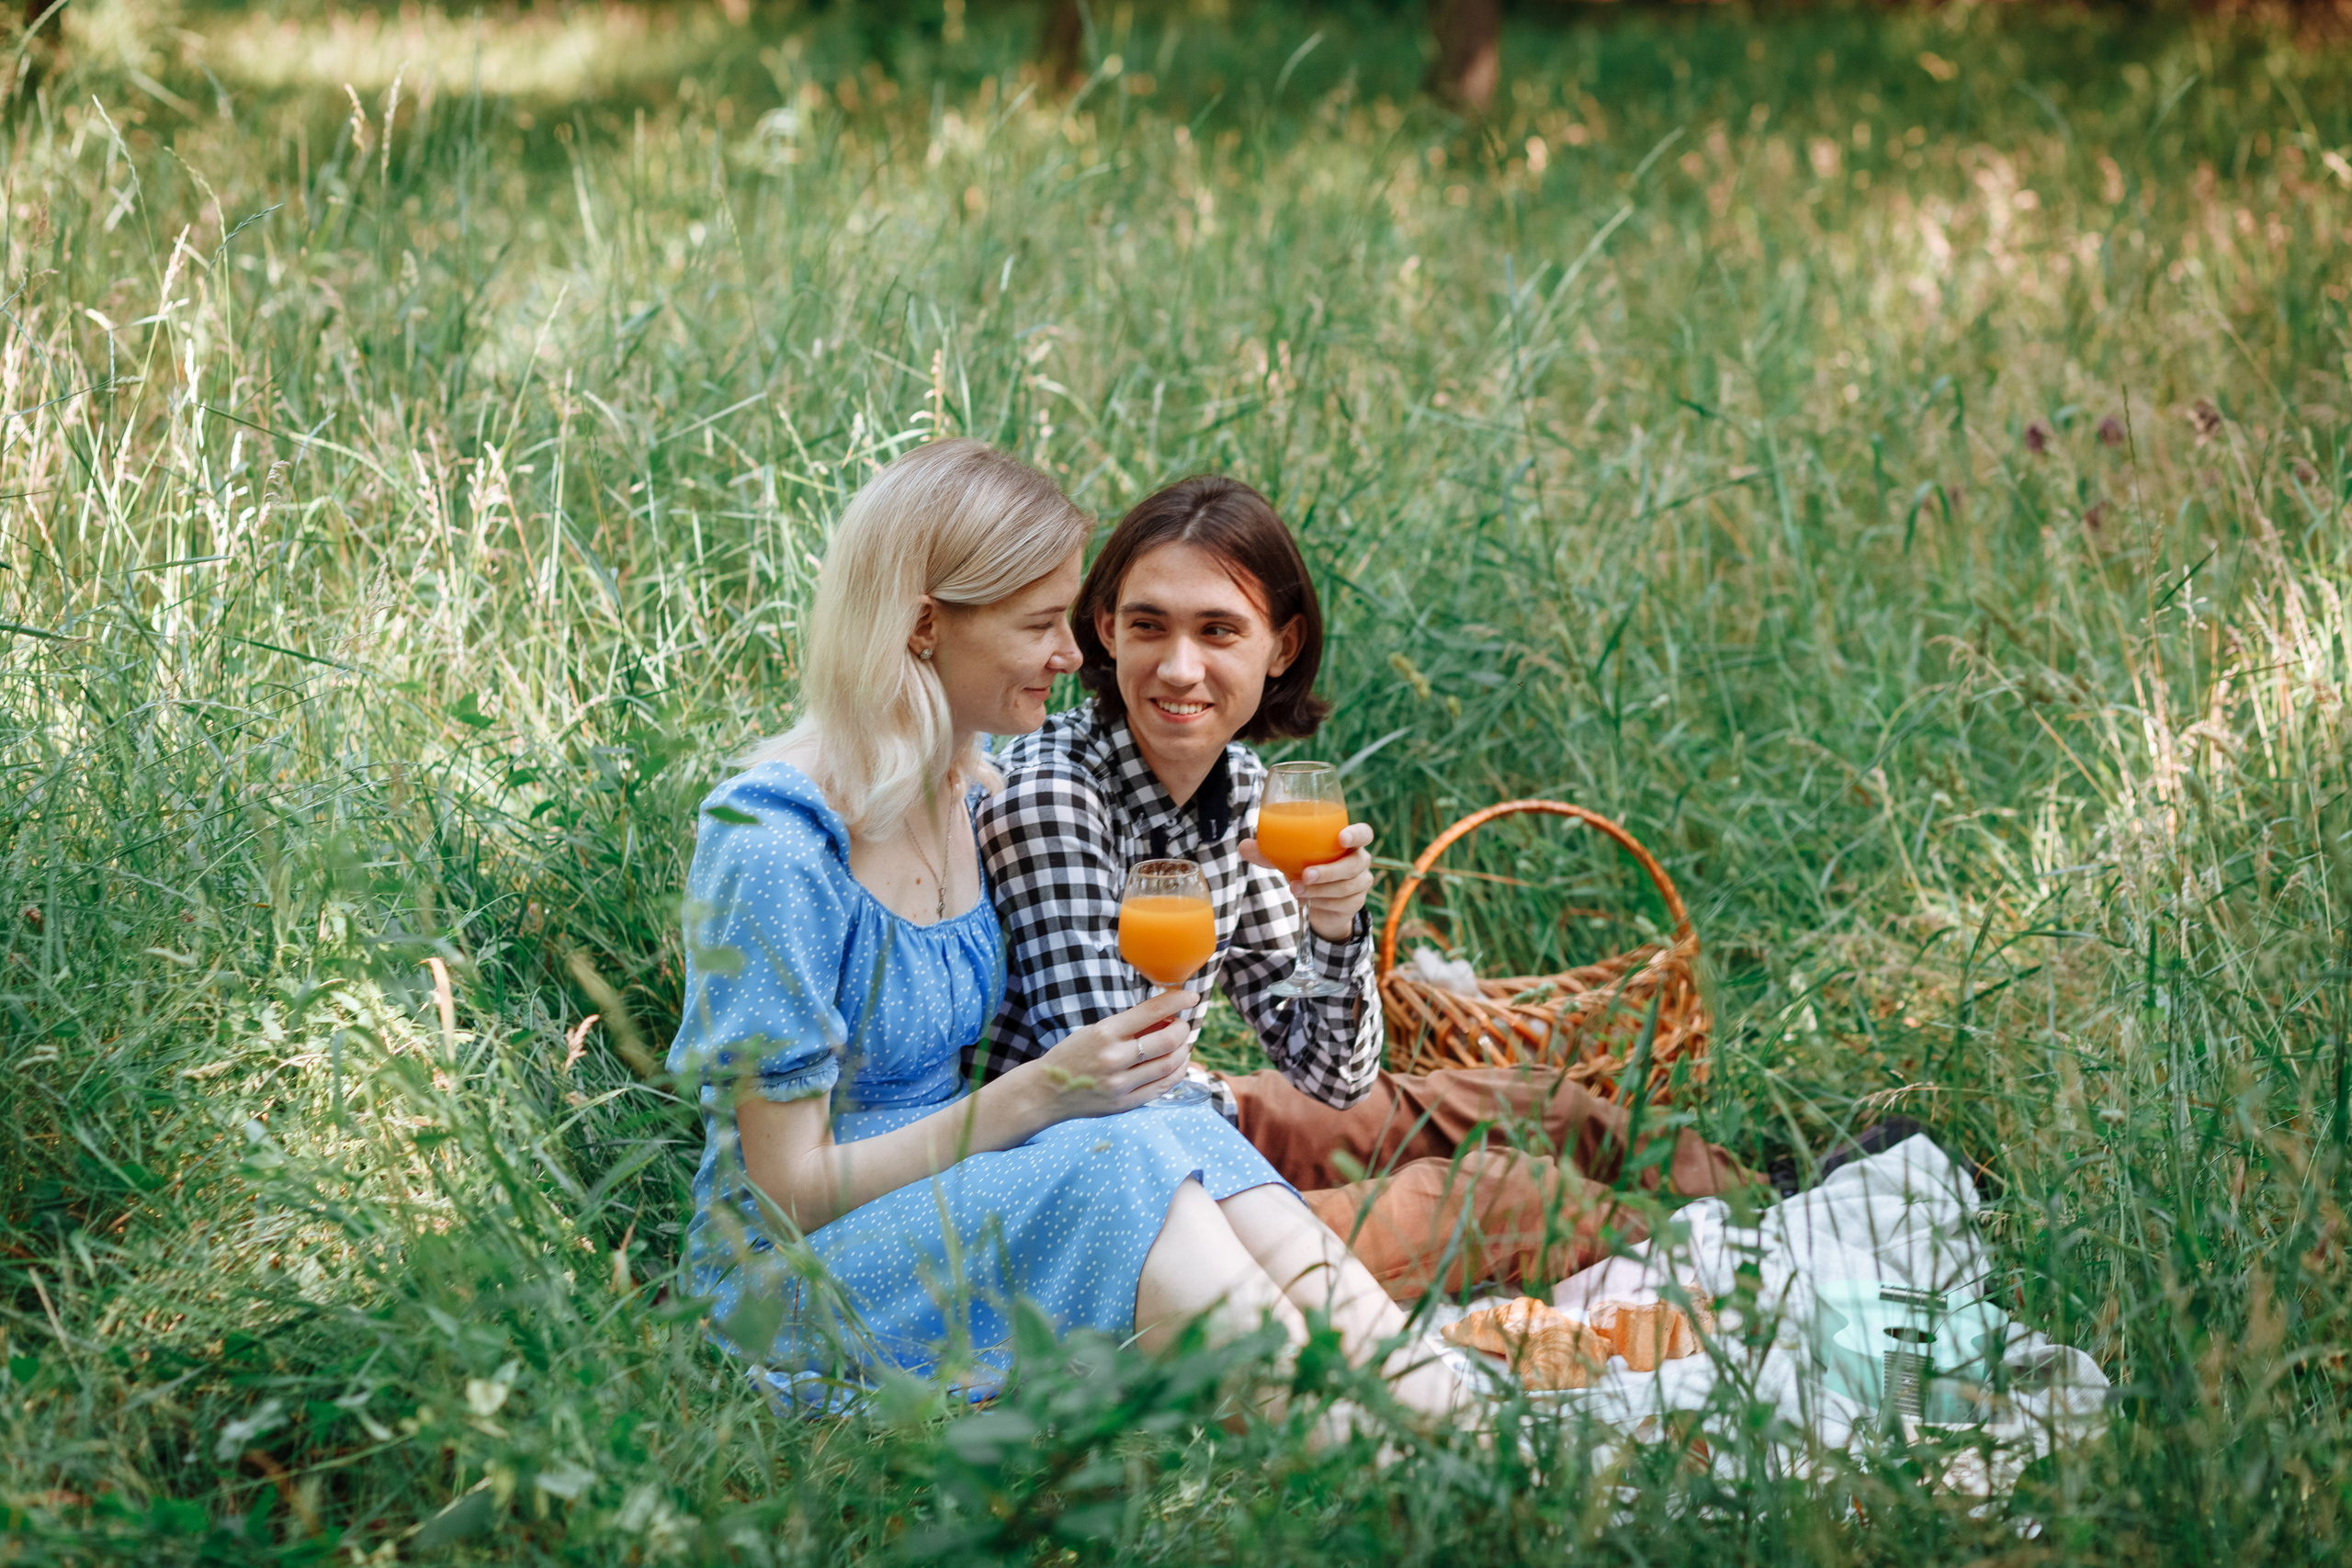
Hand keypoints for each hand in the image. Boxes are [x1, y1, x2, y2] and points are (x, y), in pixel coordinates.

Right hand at [1010, 988, 1199, 1123]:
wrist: (1046, 1091)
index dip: (1178, 1000)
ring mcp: (1120, 1084)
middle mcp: (1114, 1058)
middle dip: (1183, 1029)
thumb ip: (1128, 1026)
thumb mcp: (1094, 1031)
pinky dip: (1176, 1073)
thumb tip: (1167, 1016)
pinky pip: (1161, 1087)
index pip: (1152, 1010)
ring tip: (1182, 1045)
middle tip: (1183, 1025)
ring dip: (1183, 1051)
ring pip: (1169, 1065)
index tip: (1191, 997)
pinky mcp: (1124, 1104)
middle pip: (1168, 1040)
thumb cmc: (1072, 1055)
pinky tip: (1177, 1065)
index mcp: (1105, 1032)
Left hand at [1239, 821, 1374, 942]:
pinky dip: (1321, 902)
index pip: (1364, 833)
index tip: (1341, 839)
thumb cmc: (1306, 870)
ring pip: (1345, 887)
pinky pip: (1341, 903)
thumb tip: (1243, 846)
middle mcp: (1359, 861)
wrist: (1318, 904)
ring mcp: (1361, 883)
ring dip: (1318, 889)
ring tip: (1295, 889)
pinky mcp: (1356, 903)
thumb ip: (1269, 853)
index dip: (1356, 835)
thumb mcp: (1289, 861)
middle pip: (1354, 864)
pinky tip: (1306, 901)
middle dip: (1330, 871)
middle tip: (1306, 874)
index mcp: (1348, 843)